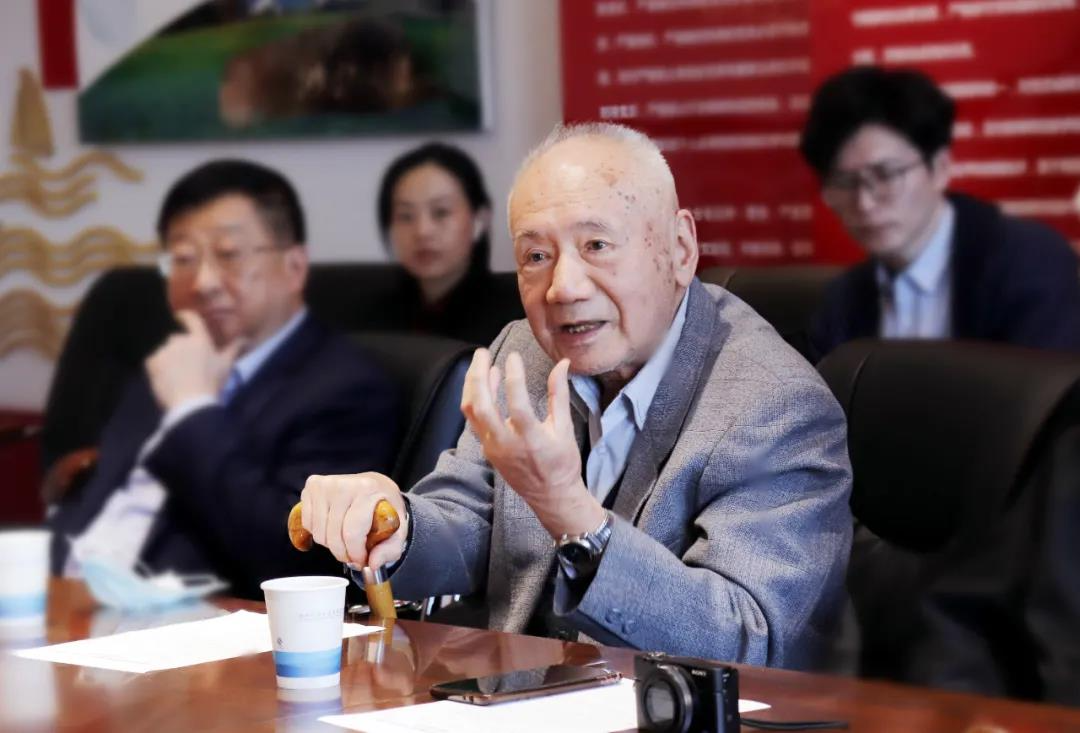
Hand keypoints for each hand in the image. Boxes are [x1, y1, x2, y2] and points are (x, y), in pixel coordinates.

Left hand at [145, 311, 243, 410]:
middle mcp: (181, 340)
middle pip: (176, 339)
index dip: (184, 316)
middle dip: (180, 350)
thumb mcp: (226, 366)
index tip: (179, 316)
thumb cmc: (211, 383)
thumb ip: (234, 349)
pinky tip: (166, 380)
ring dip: (169, 361)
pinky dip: (158, 369)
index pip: (192, 319)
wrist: (191, 403)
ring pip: (165, 352)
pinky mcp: (153, 362)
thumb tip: (245, 339)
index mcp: (200, 340)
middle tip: (187, 367)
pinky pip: (153, 362)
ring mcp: (165, 350)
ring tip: (177, 378)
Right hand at [300, 472, 407, 568]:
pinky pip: (308, 523)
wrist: (375, 485)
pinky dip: (320, 532)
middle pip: (332, 535)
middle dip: (343, 552)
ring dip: (330, 544)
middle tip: (353, 553)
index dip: (355, 553)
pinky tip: (333, 526)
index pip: (352, 532)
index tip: (361, 560)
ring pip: (319, 532)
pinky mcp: (312, 486)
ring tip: (344, 538)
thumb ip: (390, 549)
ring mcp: (325, 484)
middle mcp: (344, 484)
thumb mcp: (398, 528)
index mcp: (368, 490)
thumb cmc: (384, 506)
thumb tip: (373, 563)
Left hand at [460, 349, 604, 537]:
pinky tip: (485, 384)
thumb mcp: (565, 428)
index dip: (513, 376)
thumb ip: (559, 394)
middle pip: (481, 405)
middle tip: (482, 353)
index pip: (516, 402)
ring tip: (480, 364)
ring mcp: (493, 447)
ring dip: (472, 385)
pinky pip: (474, 420)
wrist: (551, 496)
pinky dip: (476, 399)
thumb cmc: (562, 463)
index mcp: (530, 438)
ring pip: (471, 412)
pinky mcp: (487, 449)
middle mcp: (506, 443)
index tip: (513, 357)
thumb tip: (562, 364)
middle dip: (478, 375)